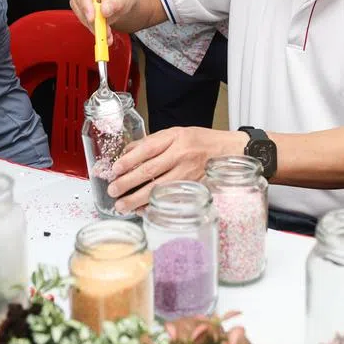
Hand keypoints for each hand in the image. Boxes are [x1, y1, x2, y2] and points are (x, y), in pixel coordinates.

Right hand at [69, 0, 135, 44]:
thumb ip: (115, 2)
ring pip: (79, 10)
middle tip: (104, 31)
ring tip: (106, 32)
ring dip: (92, 24)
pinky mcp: (76, 0)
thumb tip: (104, 10)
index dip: (87, 3)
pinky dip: (90, 24)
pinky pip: (80, 15)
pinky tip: (100, 29)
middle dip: (92, 18)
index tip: (92, 18)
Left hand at [107, 127, 245, 212]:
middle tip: (113, 190)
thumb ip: (152, 142)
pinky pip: (171, 199)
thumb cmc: (202, 141)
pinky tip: (143, 210)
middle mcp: (182, 155)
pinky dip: (155, 205)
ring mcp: (189, 173)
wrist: (230, 151)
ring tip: (122, 206)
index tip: (114, 169)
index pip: (147, 149)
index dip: (129, 160)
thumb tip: (127, 153)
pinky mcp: (194, 188)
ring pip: (159, 188)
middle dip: (128, 182)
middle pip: (150, 171)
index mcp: (176, 138)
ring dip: (137, 199)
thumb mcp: (177, 133)